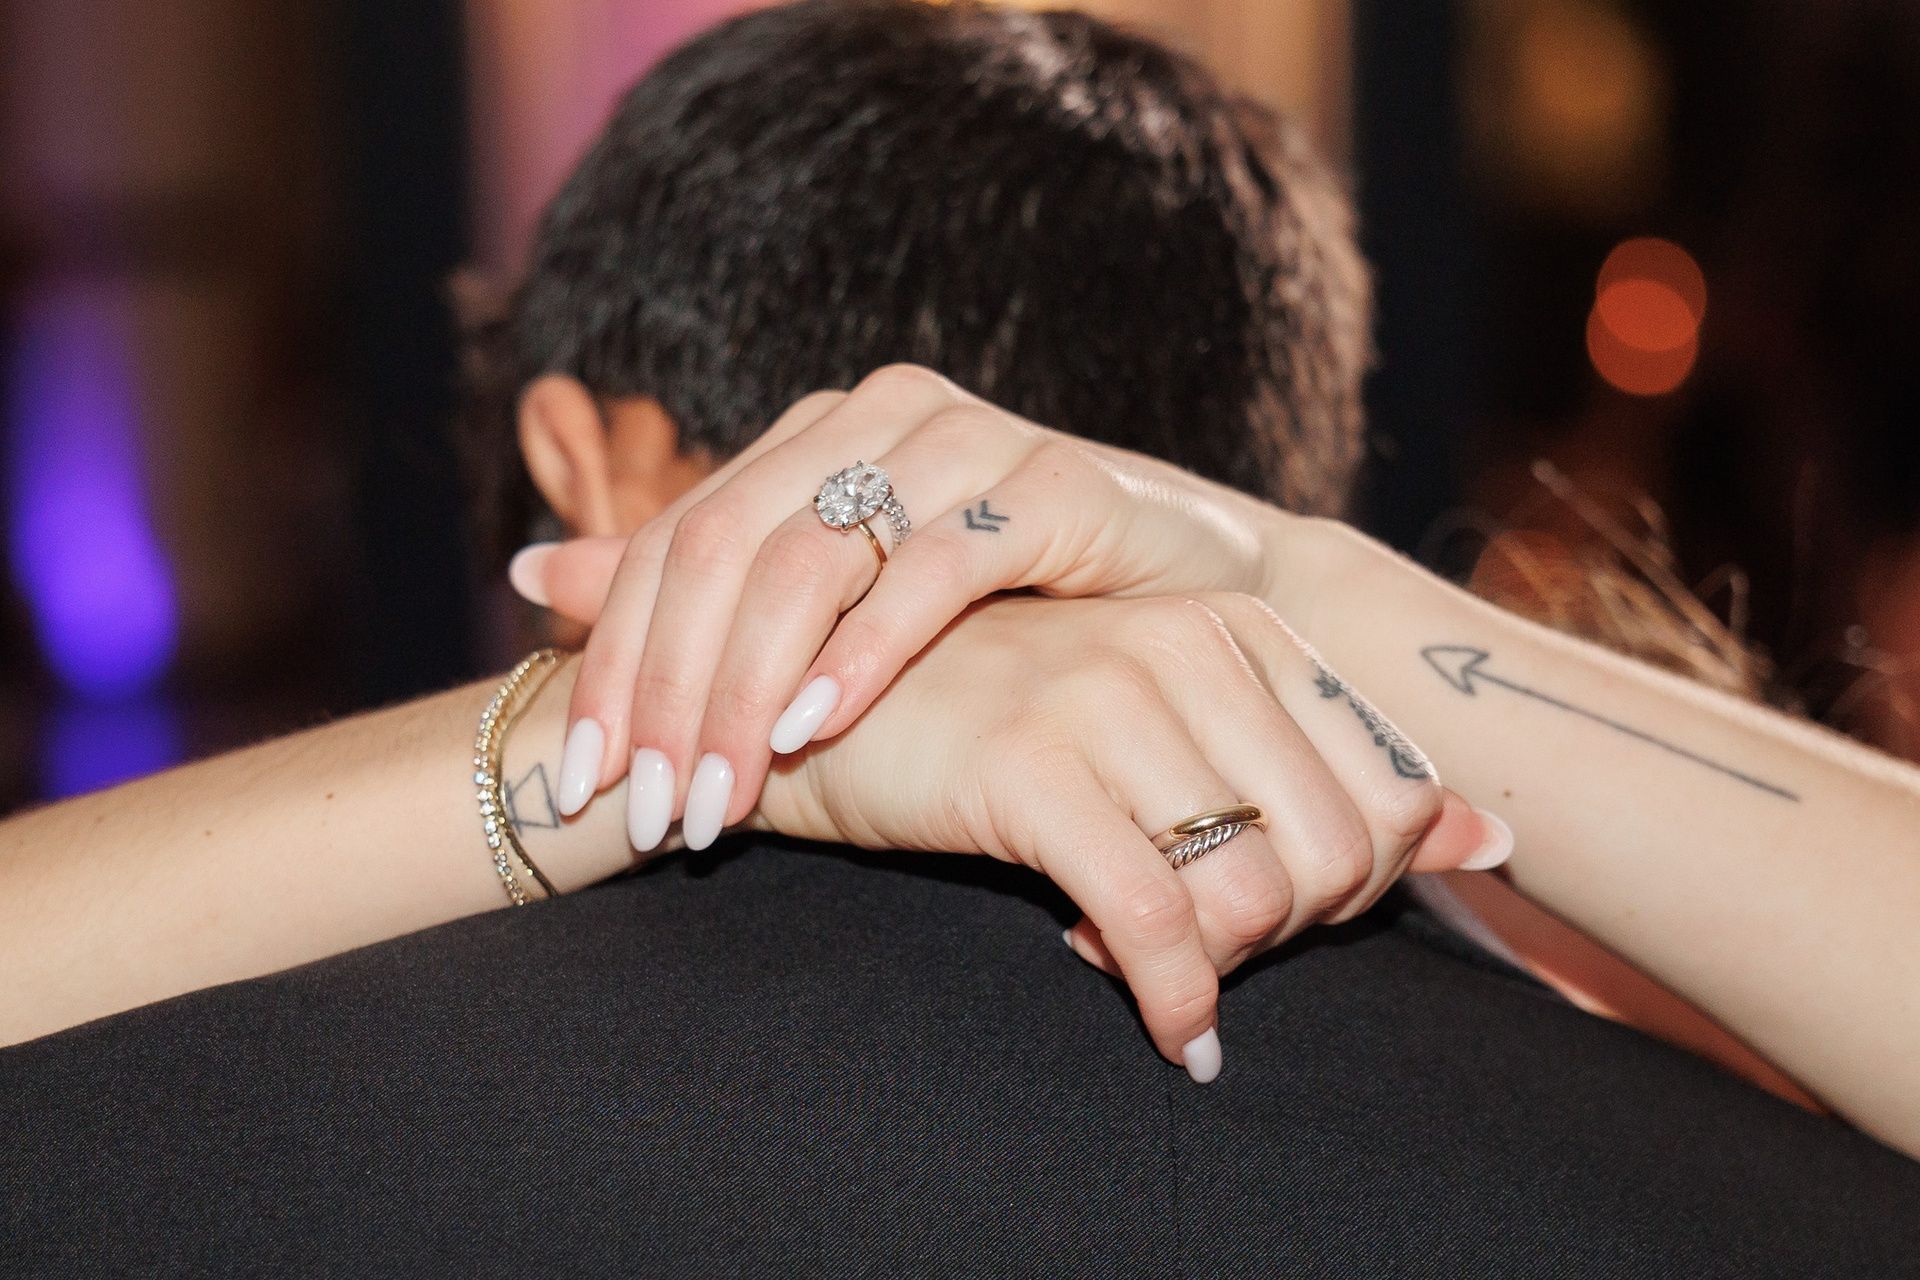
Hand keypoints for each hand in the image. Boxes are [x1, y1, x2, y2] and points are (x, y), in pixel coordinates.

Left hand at [513, 365, 1297, 847]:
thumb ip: (699, 590)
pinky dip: (867, 648)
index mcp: (810, 434)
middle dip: (669, 690)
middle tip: (650, 810)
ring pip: (812, 554)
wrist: (1189, 588)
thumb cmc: (1007, 609)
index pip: (675, 544)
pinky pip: (938, 562)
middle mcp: (873, 416)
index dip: (614, 662)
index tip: (585, 785)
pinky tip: (820, 725)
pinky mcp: (1050, 478)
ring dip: (751, 686)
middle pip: (724, 548)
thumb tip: (532, 573)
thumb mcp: (835, 605)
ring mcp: (964, 436)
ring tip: (718, 792)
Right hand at [746, 592, 1509, 1080]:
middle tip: (1216, 950)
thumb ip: (1334, 778)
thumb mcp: (1183, 735)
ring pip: (1249, 892)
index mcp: (1239, 627)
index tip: (1274, 911)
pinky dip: (1172, 997)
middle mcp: (1187, 645)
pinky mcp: (1028, 765)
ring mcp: (1107, 697)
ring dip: (1221, 969)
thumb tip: (1495, 840)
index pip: (1390, 792)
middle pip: (1334, 853)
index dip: (1354, 887)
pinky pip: (1150, 921)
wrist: (838, 711)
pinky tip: (1162, 1024)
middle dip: (1290, 936)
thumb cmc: (1014, 730)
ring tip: (1165, 968)